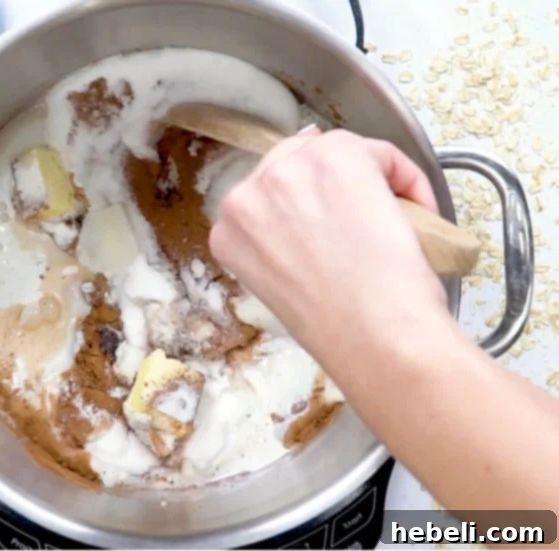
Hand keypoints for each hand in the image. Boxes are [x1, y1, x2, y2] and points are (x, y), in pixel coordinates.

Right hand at [210, 128, 449, 367]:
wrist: (373, 336)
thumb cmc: (336, 328)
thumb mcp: (280, 284)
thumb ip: (278, 240)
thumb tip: (303, 202)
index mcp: (227, 230)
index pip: (265, 193)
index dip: (306, 206)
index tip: (332, 227)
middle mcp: (246, 194)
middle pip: (295, 161)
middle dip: (332, 186)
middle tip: (363, 221)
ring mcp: (287, 171)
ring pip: (336, 153)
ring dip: (367, 181)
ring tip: (388, 222)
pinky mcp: (337, 156)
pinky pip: (379, 153)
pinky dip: (406, 179)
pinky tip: (416, 216)